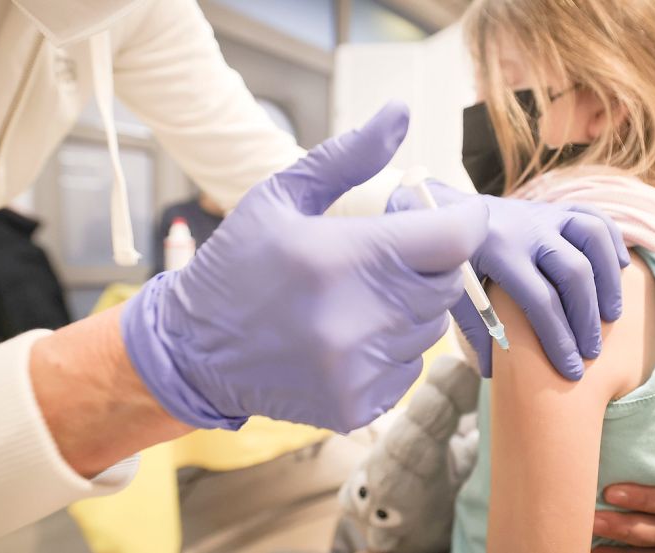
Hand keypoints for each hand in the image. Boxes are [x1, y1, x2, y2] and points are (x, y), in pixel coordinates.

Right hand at [121, 101, 489, 432]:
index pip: (453, 241)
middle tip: (382, 260)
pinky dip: (390, 350)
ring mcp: (358, 369)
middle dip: (427, 266)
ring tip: (356, 300)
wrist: (194, 350)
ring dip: (407, 309)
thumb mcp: (282, 195)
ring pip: (430, 328)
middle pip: (446, 285)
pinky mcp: (358, 405)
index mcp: (341, 257)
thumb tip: (400, 112)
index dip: (460, 224)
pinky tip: (347, 338)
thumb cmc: (239, 263)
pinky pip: (409, 368)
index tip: (445, 221)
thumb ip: (348, 156)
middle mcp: (356, 319)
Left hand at [388, 183, 628, 378]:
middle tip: (592, 351)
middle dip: (586, 318)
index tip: (571, 369)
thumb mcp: (454, 291)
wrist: (447, 211)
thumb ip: (475, 327)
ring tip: (611, 315)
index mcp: (498, 250)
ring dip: (607, 279)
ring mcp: (544, 215)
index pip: (539, 300)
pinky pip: (595, 218)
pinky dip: (612, 242)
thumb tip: (494, 370)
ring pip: (592, 238)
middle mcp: (526, 229)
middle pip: (573, 272)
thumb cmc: (452, 260)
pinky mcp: (555, 208)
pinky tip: (619, 269)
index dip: (559, 338)